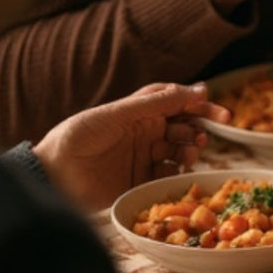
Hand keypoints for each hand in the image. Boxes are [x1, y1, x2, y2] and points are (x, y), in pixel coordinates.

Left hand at [34, 82, 229, 211]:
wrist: (53, 175)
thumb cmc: (79, 136)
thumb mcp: (118, 113)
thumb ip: (157, 102)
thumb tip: (199, 90)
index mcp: (138, 112)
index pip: (177, 103)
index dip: (198, 106)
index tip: (218, 112)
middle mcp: (144, 132)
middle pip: (183, 127)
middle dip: (199, 129)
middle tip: (208, 136)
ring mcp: (143, 157)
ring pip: (179, 150)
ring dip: (190, 149)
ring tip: (190, 153)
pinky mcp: (139, 182)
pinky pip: (167, 176)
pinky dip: (177, 173)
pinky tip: (176, 171)